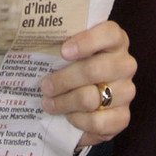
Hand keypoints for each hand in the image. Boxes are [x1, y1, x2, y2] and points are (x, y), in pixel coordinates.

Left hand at [42, 19, 134, 143]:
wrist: (86, 101)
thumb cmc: (74, 67)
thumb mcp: (69, 50)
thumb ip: (59, 42)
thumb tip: (28, 37)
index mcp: (115, 41)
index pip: (110, 34)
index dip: (87, 41)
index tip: (63, 51)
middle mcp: (126, 64)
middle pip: (94, 70)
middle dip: (64, 80)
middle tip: (45, 86)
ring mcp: (127, 91)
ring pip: (92, 98)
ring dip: (65, 102)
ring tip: (49, 103)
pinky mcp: (123, 117)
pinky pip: (98, 122)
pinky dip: (78, 120)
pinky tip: (68, 117)